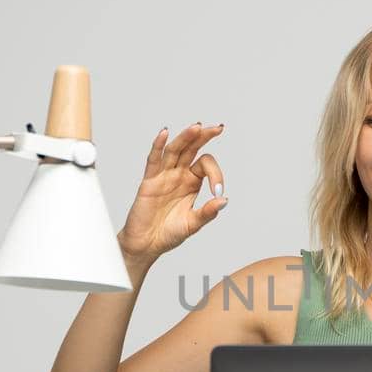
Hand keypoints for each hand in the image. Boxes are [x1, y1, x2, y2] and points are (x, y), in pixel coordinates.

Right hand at [115, 123, 227, 262]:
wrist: (147, 244)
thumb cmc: (169, 233)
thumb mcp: (193, 224)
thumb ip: (207, 212)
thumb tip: (224, 200)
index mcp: (192, 182)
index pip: (206, 165)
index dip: (216, 174)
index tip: (217, 192)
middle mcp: (178, 174)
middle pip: (191, 149)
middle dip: (204, 137)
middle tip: (217, 128)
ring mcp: (163, 176)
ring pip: (174, 150)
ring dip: (185, 138)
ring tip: (197, 127)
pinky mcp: (149, 181)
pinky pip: (153, 160)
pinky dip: (158, 146)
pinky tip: (165, 133)